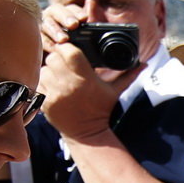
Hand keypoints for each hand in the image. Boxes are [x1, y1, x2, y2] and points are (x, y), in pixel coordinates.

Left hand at [38, 3, 142, 141]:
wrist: (87, 134)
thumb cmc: (102, 110)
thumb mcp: (115, 91)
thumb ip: (127, 75)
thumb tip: (144, 63)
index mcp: (85, 78)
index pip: (69, 50)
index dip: (68, 48)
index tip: (72, 52)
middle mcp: (68, 84)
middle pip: (54, 57)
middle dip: (58, 58)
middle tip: (65, 64)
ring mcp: (55, 93)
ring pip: (44, 68)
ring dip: (50, 69)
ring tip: (59, 76)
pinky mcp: (46, 101)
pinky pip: (39, 82)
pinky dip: (44, 81)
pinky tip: (53, 86)